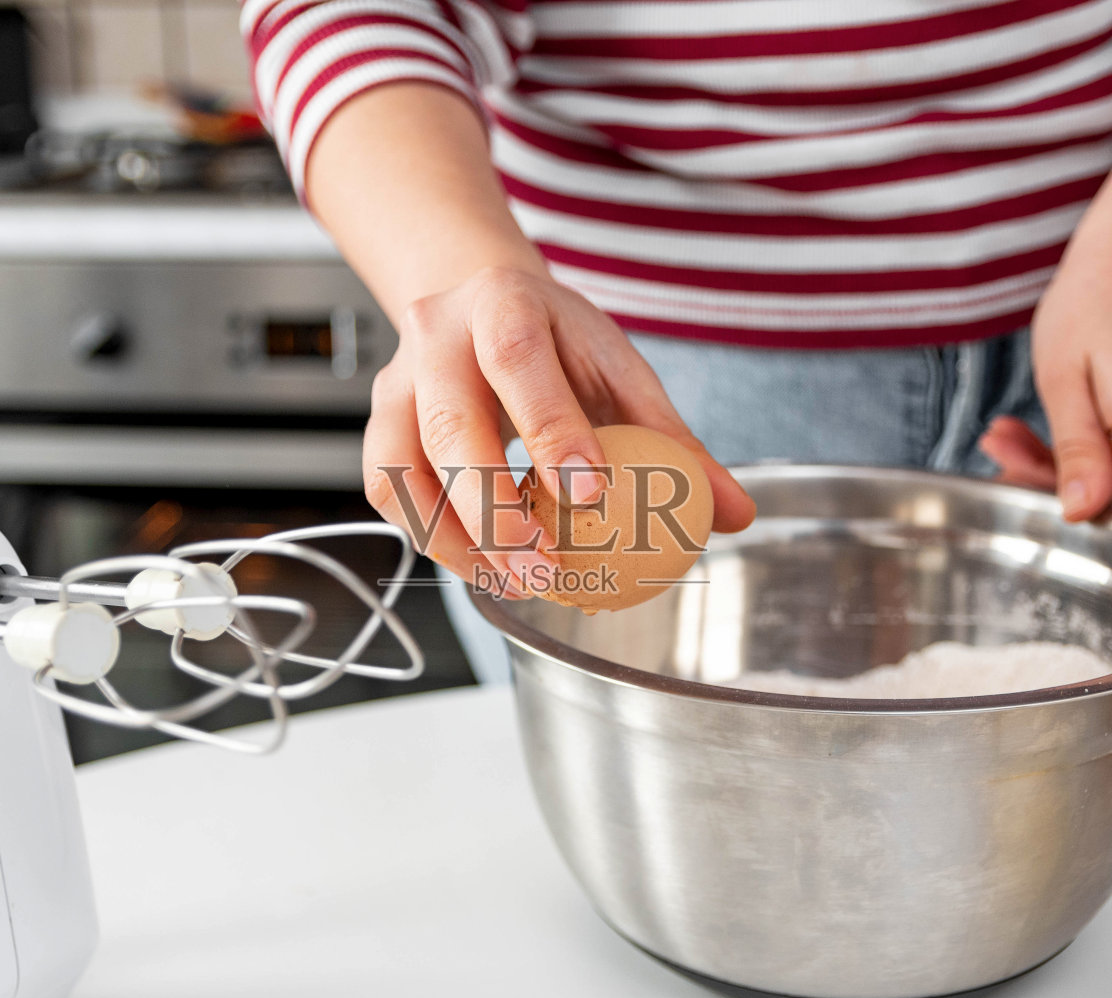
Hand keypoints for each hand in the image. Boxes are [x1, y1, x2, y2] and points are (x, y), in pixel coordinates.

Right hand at [363, 266, 756, 590]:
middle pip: (450, 423)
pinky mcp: (378, 425)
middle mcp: (436, 335)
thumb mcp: (618, 370)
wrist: (473, 304)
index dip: (550, 428)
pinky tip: (483, 565)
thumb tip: (733, 512)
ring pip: (402, 467)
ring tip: (516, 582)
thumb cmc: (555, 344)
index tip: (592, 494)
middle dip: (495, 508)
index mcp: (504, 302)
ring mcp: (395, 381)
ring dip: (457, 538)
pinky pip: (390, 492)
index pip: (518, 358)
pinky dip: (432, 538)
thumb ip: (674, 440)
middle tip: (547, 568)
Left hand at [978, 251, 1111, 545]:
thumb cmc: (1098, 306)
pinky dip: (1067, 459)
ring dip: (1050, 472)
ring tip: (1002, 441)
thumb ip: (1076, 450)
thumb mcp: (1064, 377)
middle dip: (1055, 493)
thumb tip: (1081, 511)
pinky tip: (1023, 440)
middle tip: (999, 459)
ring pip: (1111, 487)